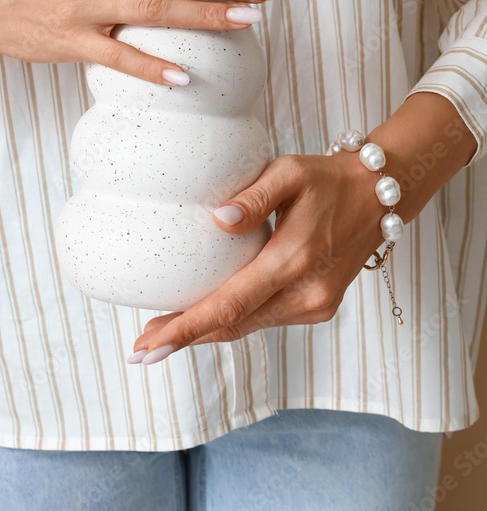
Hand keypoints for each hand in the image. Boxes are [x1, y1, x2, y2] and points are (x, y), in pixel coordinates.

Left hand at [129, 92, 477, 363]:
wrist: (380, 196)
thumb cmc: (329, 178)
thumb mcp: (291, 172)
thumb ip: (254, 196)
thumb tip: (218, 220)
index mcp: (294, 260)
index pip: (229, 306)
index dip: (185, 329)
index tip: (148, 345)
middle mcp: (305, 293)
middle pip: (232, 326)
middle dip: (184, 337)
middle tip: (140, 349)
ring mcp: (315, 306)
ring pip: (248, 325)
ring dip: (206, 331)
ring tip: (163, 333)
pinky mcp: (318, 307)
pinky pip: (265, 318)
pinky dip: (234, 319)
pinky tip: (207, 314)